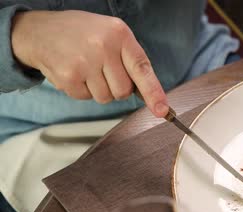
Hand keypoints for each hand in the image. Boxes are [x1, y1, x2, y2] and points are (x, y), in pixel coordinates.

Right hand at [11, 10, 167, 116]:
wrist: (41, 31)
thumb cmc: (82, 34)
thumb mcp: (111, 34)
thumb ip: (130, 59)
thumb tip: (148, 95)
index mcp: (120, 34)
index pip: (142, 68)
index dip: (154, 93)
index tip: (163, 111)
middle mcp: (104, 46)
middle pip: (123, 91)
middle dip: (116, 88)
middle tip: (102, 71)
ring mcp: (85, 62)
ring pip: (106, 98)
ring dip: (98, 90)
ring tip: (86, 69)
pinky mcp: (69, 76)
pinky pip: (86, 98)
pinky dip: (81, 90)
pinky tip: (74, 73)